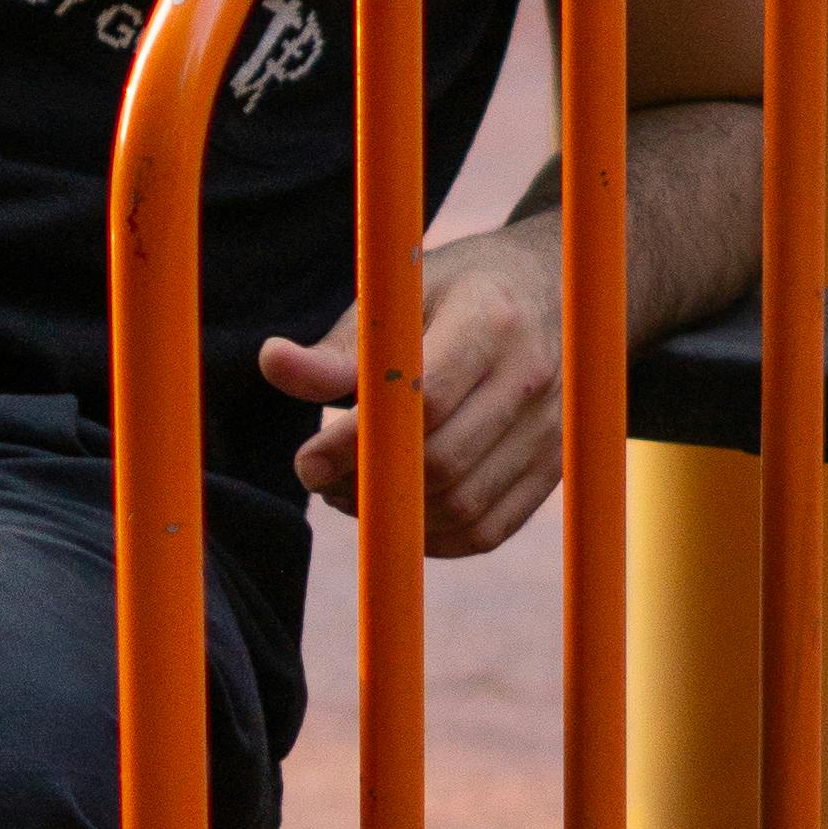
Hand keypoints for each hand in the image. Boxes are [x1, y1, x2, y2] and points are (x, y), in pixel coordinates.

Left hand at [259, 221, 566, 555]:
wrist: (551, 290)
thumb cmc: (457, 291)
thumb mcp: (399, 297)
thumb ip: (340, 346)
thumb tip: (273, 363)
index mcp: (490, 321)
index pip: (426, 400)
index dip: (358, 441)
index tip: (307, 461)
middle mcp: (533, 377)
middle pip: (444, 462)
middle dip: (369, 485)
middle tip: (321, 479)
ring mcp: (552, 428)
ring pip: (464, 506)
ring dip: (396, 518)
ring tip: (351, 492)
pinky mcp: (554, 467)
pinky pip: (489, 528)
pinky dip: (433, 539)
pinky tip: (398, 514)